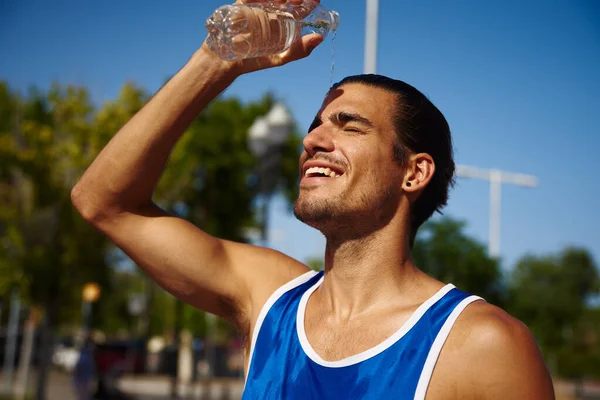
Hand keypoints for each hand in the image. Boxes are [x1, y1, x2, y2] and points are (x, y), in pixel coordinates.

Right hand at [203, 0, 323, 74]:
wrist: (226, 62)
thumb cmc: (253, 61)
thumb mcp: (280, 58)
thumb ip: (299, 50)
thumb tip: (320, 37)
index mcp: (283, 22)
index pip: (299, 8)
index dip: (309, 2)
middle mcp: (272, 12)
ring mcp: (258, 7)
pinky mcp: (242, 4)